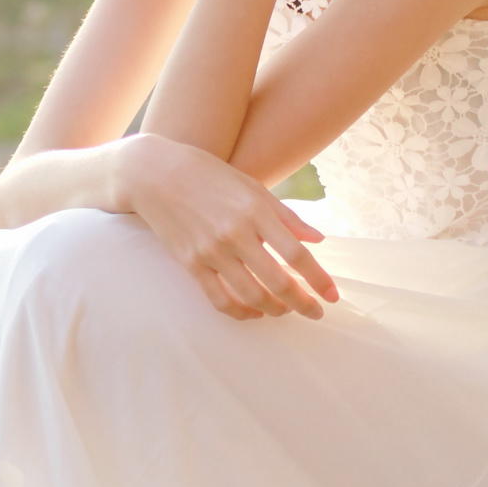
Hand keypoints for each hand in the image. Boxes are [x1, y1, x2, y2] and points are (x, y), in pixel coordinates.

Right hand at [122, 133, 339, 320]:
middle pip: (279, 281)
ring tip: (285, 310)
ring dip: (275, 310)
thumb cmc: (209, 176)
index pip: (297, 254)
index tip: (332, 296)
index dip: (318, 280)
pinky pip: (220, 300)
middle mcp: (236, 233)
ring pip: (251, 296)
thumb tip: (318, 241)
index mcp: (256, 210)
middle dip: (303, 303)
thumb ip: (287, 216)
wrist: (154, 173)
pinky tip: (253, 312)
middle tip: (315, 313)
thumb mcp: (252, 187)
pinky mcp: (191, 264)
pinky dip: (241, 312)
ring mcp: (211, 251)